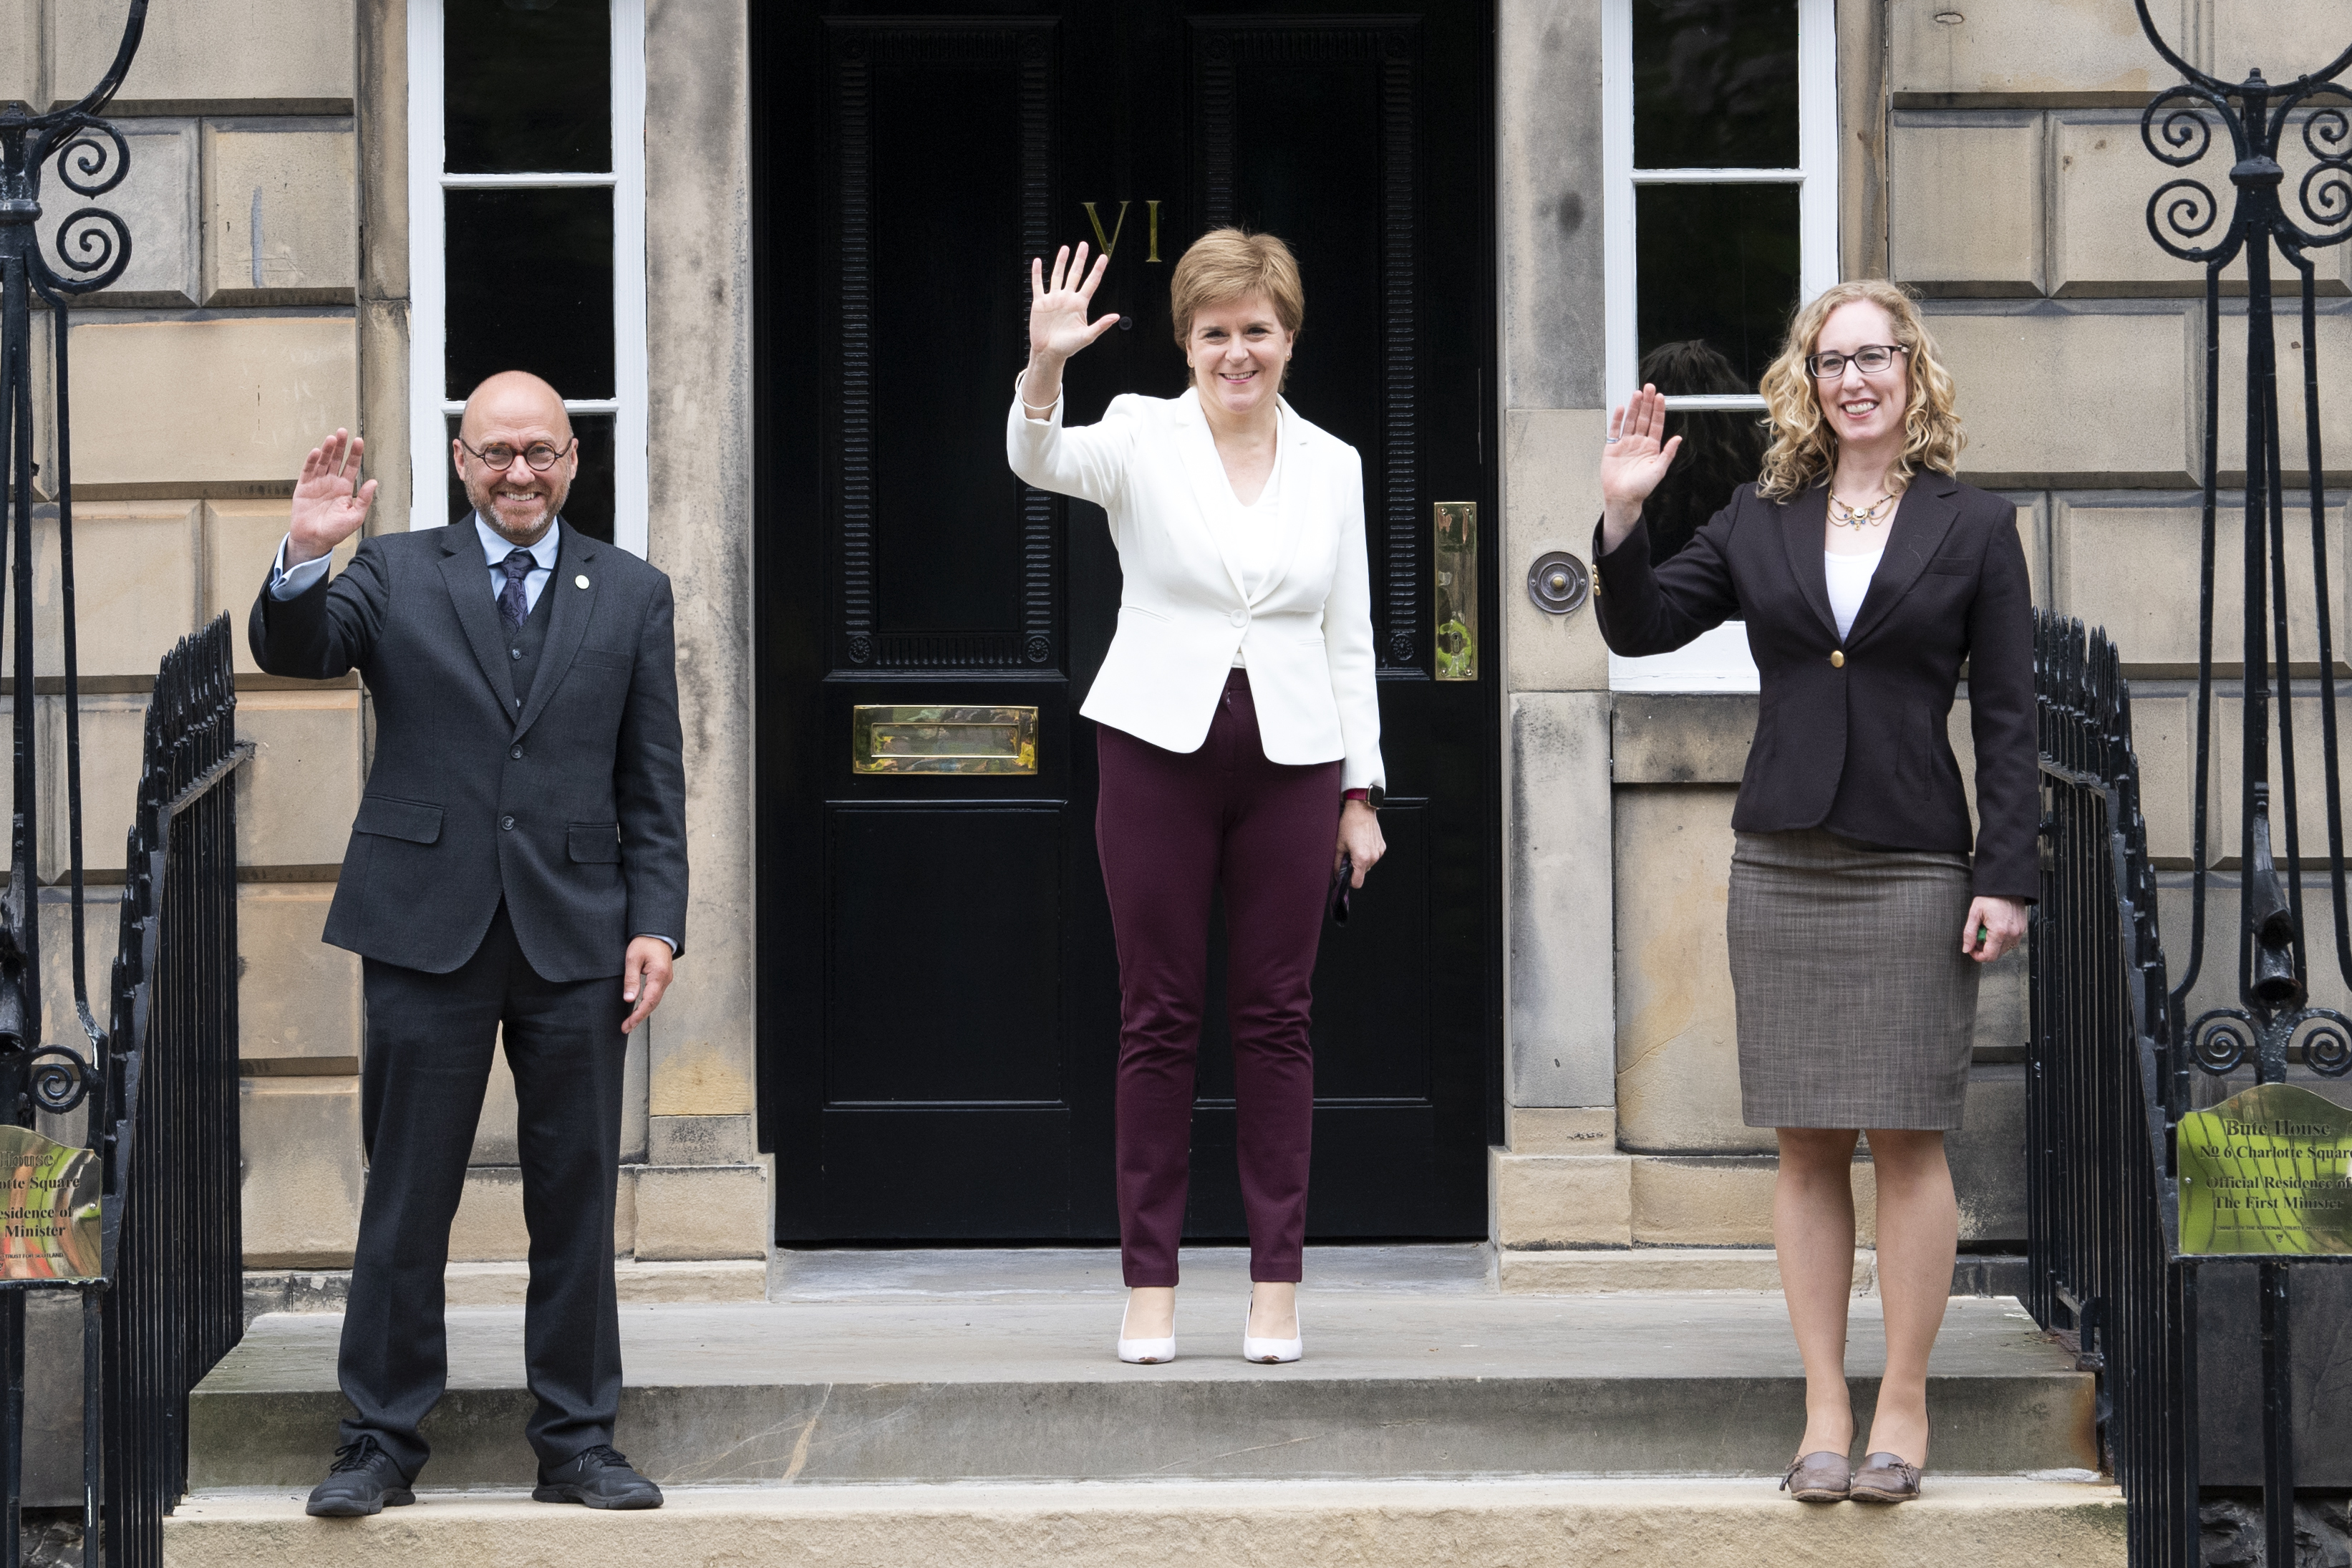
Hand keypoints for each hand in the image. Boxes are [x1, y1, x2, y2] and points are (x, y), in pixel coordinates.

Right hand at [288, 429, 377, 567]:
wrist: (314, 540)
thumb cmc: (335, 531)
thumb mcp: (355, 517)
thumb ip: (363, 499)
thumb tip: (374, 482)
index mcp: (345, 489)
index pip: (351, 467)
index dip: (355, 454)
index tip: (358, 441)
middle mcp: (331, 483)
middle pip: (336, 460)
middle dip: (340, 446)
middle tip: (343, 432)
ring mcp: (317, 484)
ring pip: (322, 462)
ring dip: (326, 450)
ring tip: (331, 439)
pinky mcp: (303, 487)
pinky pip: (307, 471)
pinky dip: (311, 461)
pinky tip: (316, 452)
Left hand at [621, 936, 673, 1032]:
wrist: (657, 932)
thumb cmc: (644, 942)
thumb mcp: (632, 959)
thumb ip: (631, 979)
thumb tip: (629, 999)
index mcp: (659, 975)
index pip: (648, 1001)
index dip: (638, 1015)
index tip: (627, 1025)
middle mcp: (665, 980)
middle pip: (653, 1004)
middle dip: (639, 1018)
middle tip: (626, 1028)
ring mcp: (665, 979)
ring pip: (655, 1001)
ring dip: (643, 1012)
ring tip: (630, 1023)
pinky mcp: (662, 978)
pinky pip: (655, 994)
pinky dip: (647, 1004)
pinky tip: (639, 1009)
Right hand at [1029, 241, 1119, 361]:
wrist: (1048, 353)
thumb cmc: (1068, 347)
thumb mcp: (1087, 336)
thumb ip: (1101, 325)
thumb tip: (1116, 317)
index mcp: (1080, 304)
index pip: (1091, 283)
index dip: (1097, 270)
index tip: (1103, 257)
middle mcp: (1067, 298)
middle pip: (1075, 274)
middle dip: (1079, 259)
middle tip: (1083, 245)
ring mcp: (1054, 299)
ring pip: (1058, 275)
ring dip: (1061, 262)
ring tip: (1065, 249)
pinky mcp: (1040, 303)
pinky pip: (1038, 285)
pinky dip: (1037, 273)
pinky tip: (1038, 262)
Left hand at [1335, 800, 1384, 888]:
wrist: (1361, 810)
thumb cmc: (1349, 824)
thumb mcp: (1339, 845)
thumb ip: (1337, 864)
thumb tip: (1337, 875)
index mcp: (1361, 858)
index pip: (1357, 883)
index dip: (1349, 881)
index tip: (1345, 874)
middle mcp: (1373, 857)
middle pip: (1362, 873)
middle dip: (1355, 867)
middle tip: (1348, 854)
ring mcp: (1379, 852)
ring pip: (1368, 865)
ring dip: (1361, 860)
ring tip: (1355, 846)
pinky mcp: (1382, 847)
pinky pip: (1373, 857)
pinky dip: (1367, 853)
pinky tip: (1362, 842)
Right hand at [1598, 385, 1681, 553]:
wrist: (1622, 498)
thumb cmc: (1640, 488)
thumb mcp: (1659, 470)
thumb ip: (1668, 453)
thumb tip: (1678, 438)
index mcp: (1651, 447)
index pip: (1656, 424)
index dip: (1658, 410)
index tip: (1660, 397)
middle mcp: (1639, 443)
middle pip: (1643, 418)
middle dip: (1646, 403)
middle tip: (1648, 388)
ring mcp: (1625, 444)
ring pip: (1630, 421)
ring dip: (1633, 407)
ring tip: (1636, 393)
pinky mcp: (1612, 447)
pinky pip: (1614, 430)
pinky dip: (1617, 419)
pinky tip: (1620, 408)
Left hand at [1961, 896, 2027, 963]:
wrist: (2006, 886)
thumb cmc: (1990, 897)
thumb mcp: (1974, 913)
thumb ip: (1969, 933)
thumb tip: (1966, 949)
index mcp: (1999, 931)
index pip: (1989, 956)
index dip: (1977, 956)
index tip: (1971, 949)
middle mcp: (2012, 934)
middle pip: (1996, 954)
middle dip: (1984, 949)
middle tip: (1978, 935)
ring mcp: (2019, 932)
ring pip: (2004, 949)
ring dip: (1993, 944)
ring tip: (1987, 929)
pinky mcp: (2022, 929)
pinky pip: (2011, 942)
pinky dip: (2001, 939)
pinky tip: (1995, 928)